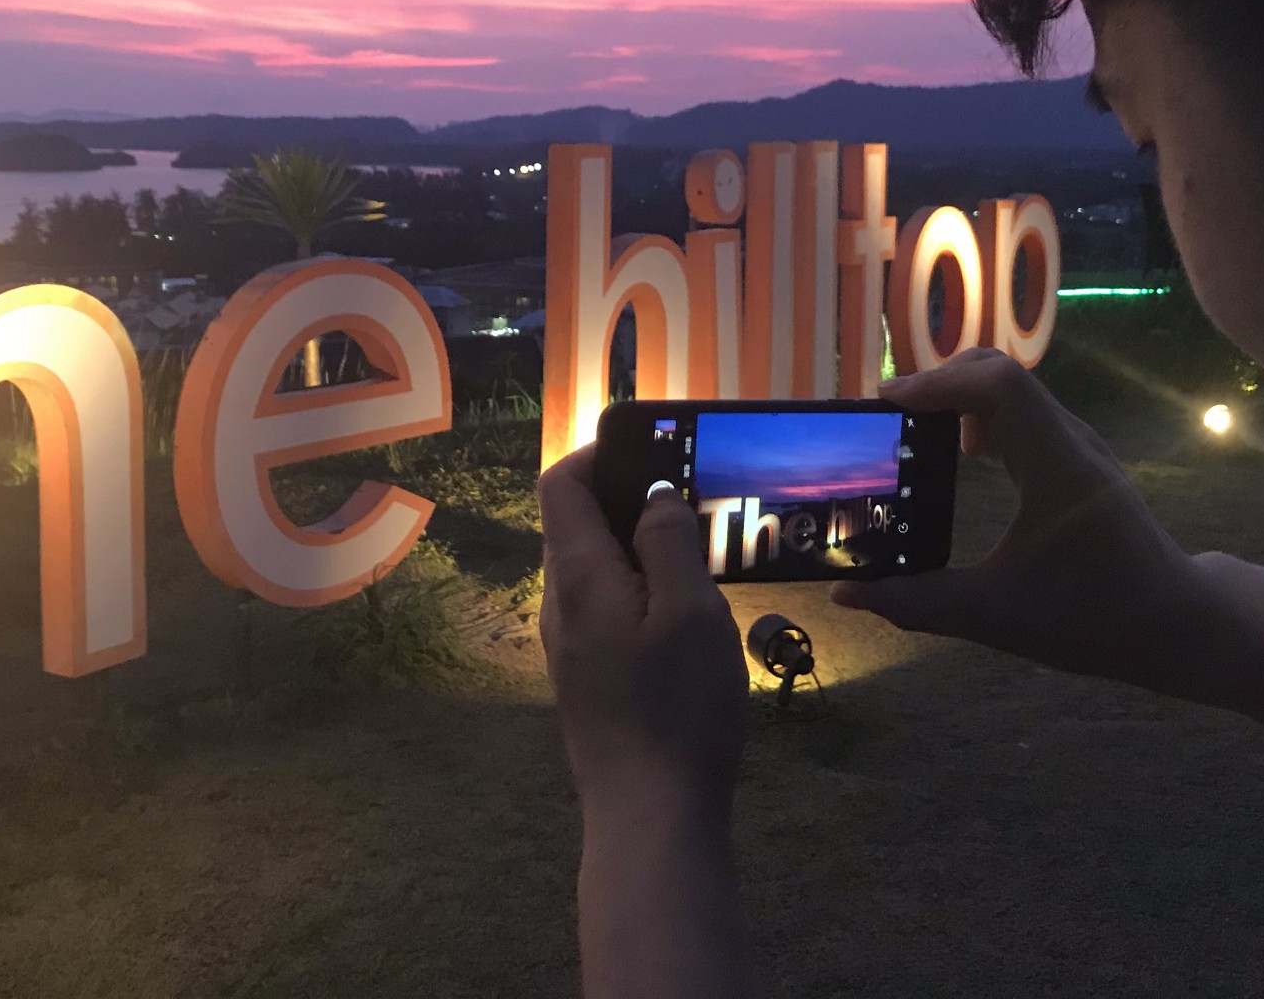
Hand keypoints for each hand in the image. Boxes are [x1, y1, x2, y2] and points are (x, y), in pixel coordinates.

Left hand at [538, 447, 747, 821]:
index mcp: (577, 574)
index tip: (656, 447)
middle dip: (630, 498)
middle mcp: (560, 603)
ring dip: (642, 547)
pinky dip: (642, 589)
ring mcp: (570, 645)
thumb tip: (654, 494)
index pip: (561, 484)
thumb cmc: (676, 707)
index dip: (600, 452)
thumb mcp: (691, 610)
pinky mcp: (589, 679)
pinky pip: (608, 609)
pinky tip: (689, 611)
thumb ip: (669, 541)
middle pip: (578, 524)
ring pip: (597, 569)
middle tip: (695, 497)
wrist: (651, 816)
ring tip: (703, 551)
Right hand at [831, 350, 1231, 697]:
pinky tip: (961, 455)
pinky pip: (1025, 413)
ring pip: (1014, 389)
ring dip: (961, 396)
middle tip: (894, 418)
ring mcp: (1079, 447)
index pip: (998, 384)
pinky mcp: (1080, 459)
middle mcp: (1071, 442)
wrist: (1177, 624)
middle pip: (1000, 372)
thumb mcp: (995, 616)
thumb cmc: (1094, 619)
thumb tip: (847, 593)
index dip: (938, 380)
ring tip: (917, 432)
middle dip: (940, 382)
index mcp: (1056, 466)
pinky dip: (984, 415)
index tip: (889, 404)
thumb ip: (917, 603)